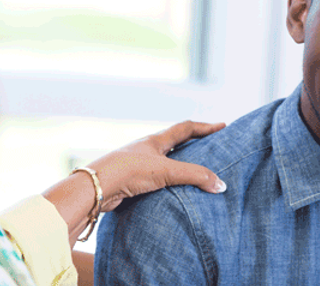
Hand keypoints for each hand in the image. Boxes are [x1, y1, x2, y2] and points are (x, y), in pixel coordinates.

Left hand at [86, 120, 226, 211]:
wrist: (97, 187)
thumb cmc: (129, 171)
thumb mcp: (166, 171)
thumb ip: (194, 176)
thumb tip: (220, 184)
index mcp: (155, 140)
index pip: (186, 128)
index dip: (205, 127)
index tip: (222, 126)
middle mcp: (147, 150)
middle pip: (175, 143)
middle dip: (194, 144)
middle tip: (212, 148)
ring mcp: (138, 165)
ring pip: (165, 162)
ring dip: (181, 165)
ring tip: (196, 172)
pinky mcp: (132, 182)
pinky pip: (157, 180)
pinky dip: (169, 183)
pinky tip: (175, 192)